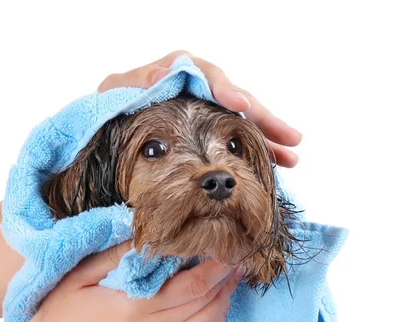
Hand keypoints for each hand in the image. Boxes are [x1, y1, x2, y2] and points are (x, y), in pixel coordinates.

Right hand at [25, 241, 241, 321]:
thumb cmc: (62, 315)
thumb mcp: (82, 276)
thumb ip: (117, 254)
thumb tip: (148, 233)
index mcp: (138, 310)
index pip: (194, 286)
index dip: (217, 267)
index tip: (229, 249)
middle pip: (207, 305)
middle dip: (226, 280)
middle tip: (237, 260)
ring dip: (224, 302)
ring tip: (230, 281)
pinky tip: (216, 311)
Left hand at [98, 50, 301, 167]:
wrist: (109, 131)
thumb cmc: (113, 108)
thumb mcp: (116, 92)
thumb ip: (135, 84)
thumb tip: (162, 76)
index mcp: (177, 75)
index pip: (206, 75)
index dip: (224, 88)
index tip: (238, 103)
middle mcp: (198, 91)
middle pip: (236, 99)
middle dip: (263, 118)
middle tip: (291, 138)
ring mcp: (206, 113)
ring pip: (242, 123)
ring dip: (267, 139)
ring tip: (292, 157)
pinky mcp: (208, 133)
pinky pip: (234, 140)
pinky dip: (253, 152)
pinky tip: (273, 166)